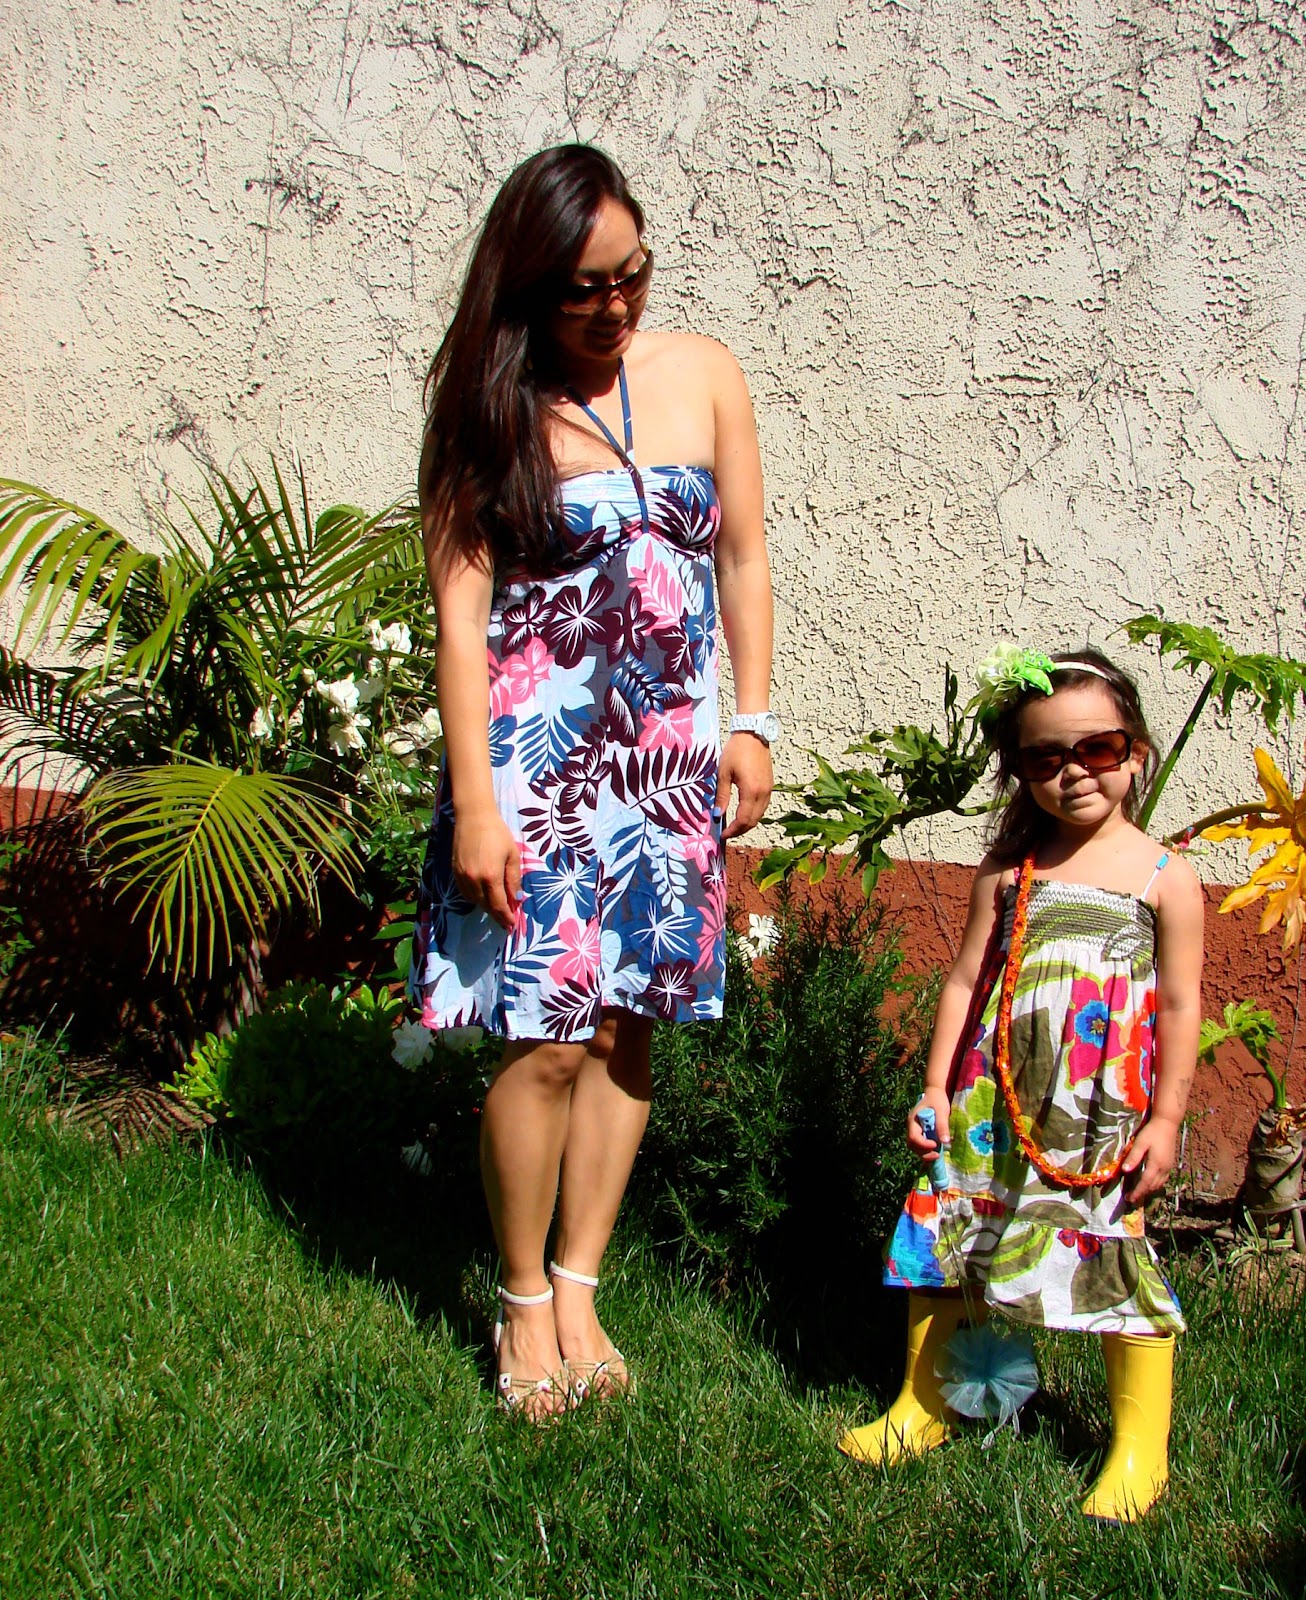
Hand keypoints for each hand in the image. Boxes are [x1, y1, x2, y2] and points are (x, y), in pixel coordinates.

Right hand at [452, 807, 520, 930]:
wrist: (473, 817)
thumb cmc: (497, 833)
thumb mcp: (512, 855)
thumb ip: (513, 879)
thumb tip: (516, 899)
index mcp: (490, 876)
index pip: (498, 905)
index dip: (506, 917)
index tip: (511, 925)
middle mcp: (474, 880)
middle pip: (485, 906)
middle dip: (497, 914)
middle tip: (506, 920)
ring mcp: (462, 877)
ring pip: (474, 901)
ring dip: (486, 907)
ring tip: (496, 908)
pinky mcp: (454, 872)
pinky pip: (464, 893)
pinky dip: (474, 898)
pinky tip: (482, 896)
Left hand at [716, 732, 773, 839]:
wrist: (753, 734)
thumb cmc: (736, 751)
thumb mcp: (724, 773)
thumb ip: (722, 796)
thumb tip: (717, 815)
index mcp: (751, 792)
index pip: (743, 820)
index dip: (733, 831)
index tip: (722, 835)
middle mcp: (763, 794)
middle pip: (753, 821)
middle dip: (740, 830)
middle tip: (727, 833)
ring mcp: (768, 790)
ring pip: (760, 815)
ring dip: (748, 823)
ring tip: (734, 826)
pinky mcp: (770, 785)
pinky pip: (763, 807)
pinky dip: (754, 814)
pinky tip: (744, 813)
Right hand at [907, 1087, 951, 1158]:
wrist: (935, 1093)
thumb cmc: (938, 1100)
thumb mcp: (942, 1111)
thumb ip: (942, 1126)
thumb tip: (946, 1142)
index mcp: (913, 1120)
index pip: (913, 1137)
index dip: (923, 1144)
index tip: (935, 1145)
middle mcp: (911, 1127)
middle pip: (912, 1145)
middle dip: (923, 1152)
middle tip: (937, 1155)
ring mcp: (914, 1130)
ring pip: (914, 1147)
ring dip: (925, 1153)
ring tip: (938, 1153)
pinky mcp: (920, 1132)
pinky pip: (920, 1145)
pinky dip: (926, 1150)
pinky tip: (936, 1150)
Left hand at [1121, 1116, 1178, 1204]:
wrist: (1167, 1124)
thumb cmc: (1152, 1132)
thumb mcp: (1140, 1143)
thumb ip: (1133, 1157)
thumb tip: (1125, 1171)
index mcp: (1156, 1164)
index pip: (1145, 1183)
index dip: (1137, 1192)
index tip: (1129, 1199)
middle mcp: (1164, 1169)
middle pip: (1152, 1186)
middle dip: (1142, 1193)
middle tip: (1131, 1198)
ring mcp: (1168, 1167)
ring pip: (1159, 1184)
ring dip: (1148, 1190)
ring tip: (1138, 1192)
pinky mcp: (1170, 1164)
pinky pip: (1163, 1179)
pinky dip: (1155, 1184)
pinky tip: (1150, 1183)